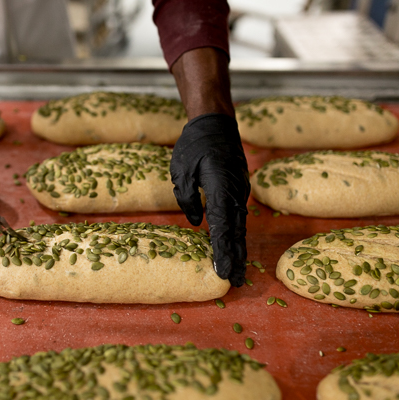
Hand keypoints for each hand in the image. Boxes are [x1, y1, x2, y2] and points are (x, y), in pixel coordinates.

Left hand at [170, 113, 249, 286]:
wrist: (216, 122)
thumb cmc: (195, 144)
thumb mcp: (181, 169)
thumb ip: (186, 196)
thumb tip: (194, 221)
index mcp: (221, 186)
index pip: (222, 224)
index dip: (221, 249)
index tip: (222, 270)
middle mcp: (236, 191)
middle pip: (236, 230)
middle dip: (234, 256)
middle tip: (234, 281)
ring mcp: (240, 190)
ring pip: (239, 225)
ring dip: (238, 248)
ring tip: (236, 272)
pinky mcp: (239, 190)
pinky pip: (238, 216)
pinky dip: (236, 234)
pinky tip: (234, 248)